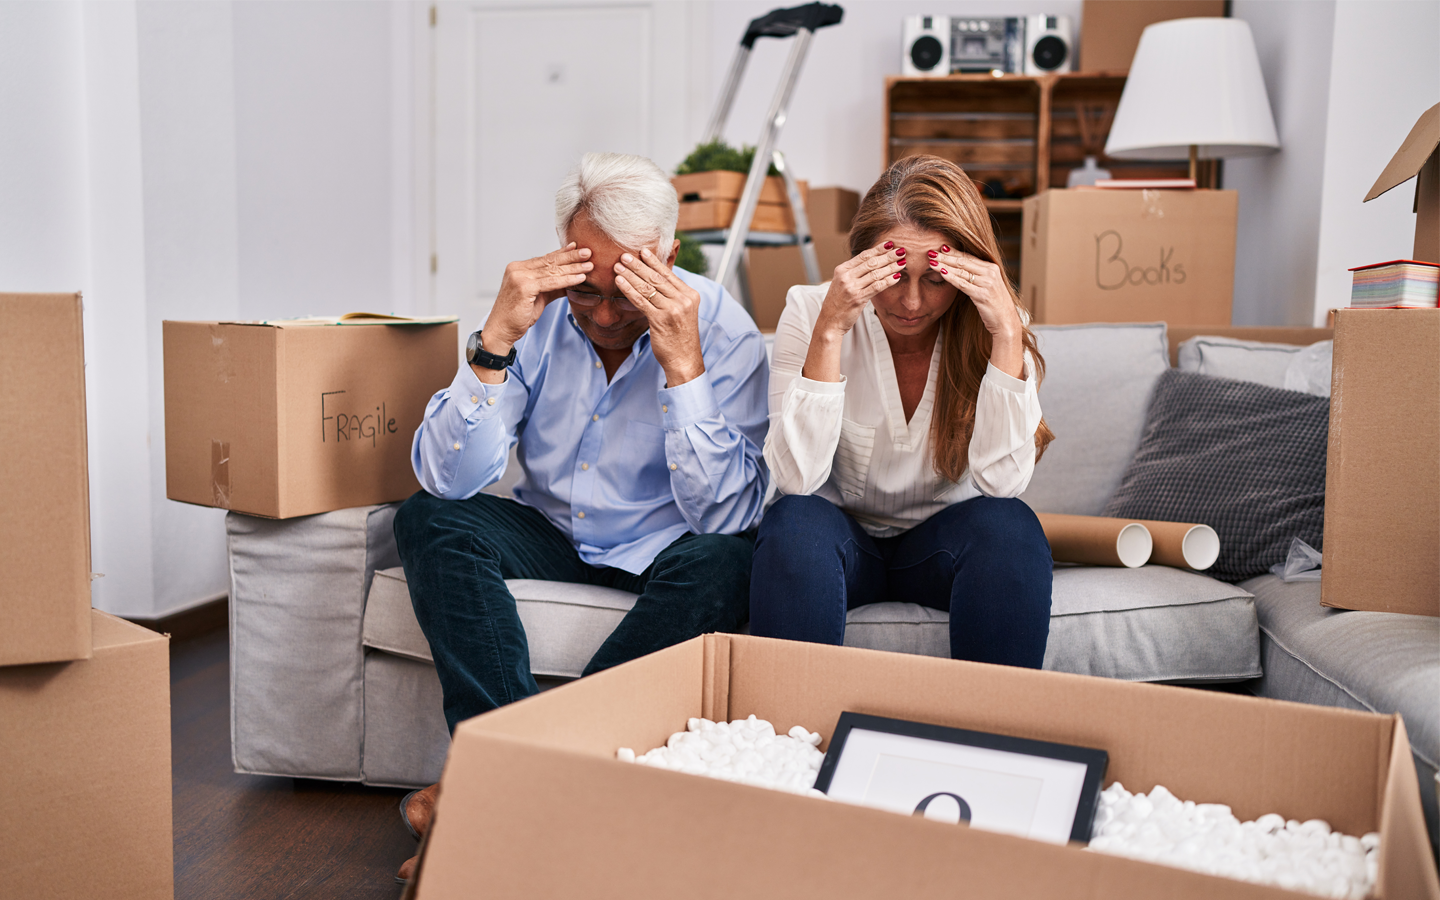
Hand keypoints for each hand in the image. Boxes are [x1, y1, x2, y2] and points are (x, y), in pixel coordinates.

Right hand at [483, 243, 592, 354]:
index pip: (544, 258)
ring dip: (573, 268)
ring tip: (589, 265)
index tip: (576, 247)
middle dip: (571, 257)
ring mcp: (519, 277)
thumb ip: (552, 286)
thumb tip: (572, 280)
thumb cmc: (518, 315)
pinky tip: (580, 278)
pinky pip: (551, 282)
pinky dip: (568, 280)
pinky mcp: (524, 287)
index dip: (561, 253)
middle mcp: (517, 269)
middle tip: (588, 252)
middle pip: (549, 261)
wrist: (502, 329)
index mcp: (518, 268)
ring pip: (552, 271)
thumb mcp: (539, 296)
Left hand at [614, 247, 704, 386]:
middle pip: (657, 278)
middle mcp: (684, 300)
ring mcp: (673, 310)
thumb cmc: (680, 337)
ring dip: (631, 275)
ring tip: (618, 266)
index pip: (669, 274)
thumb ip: (673, 296)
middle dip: (638, 265)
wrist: (684, 359)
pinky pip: (641, 301)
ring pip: (647, 288)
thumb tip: (657, 281)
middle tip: (624, 255)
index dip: (654, 262)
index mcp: (691, 295)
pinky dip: (629, 289)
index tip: (642, 251)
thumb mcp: (682, 312)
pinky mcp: (660, 320)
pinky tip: (620, 282)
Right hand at [815, 241, 906, 339]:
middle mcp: (845, 276)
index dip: (878, 249)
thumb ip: (854, 273)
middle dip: (888, 256)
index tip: (890, 244)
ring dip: (891, 267)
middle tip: (901, 250)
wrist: (829, 322)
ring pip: (876, 273)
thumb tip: (870, 263)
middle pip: (871, 262)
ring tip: (902, 263)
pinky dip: (888, 281)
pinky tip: (897, 277)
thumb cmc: (837, 304)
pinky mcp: (857, 299)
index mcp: (841, 270)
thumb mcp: (841, 284)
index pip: (863, 255)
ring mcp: (851, 287)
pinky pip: (877, 287)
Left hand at [929, 245, 1025, 378]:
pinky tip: (941, 273)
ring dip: (945, 265)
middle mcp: (990, 272)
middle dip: (946, 256)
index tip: (941, 247)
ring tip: (932, 261)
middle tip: (931, 251)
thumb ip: (977, 276)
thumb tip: (960, 268)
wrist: (1005, 321)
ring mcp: (987, 283)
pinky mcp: (982, 294)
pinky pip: (963, 284)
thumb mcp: (987, 286)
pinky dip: (951, 277)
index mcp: (992, 267)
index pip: (969, 256)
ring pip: (961, 271)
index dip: (954, 251)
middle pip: (964, 261)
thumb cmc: (994, 305)